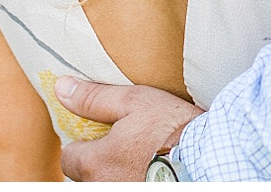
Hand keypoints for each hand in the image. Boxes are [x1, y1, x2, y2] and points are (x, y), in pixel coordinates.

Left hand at [53, 76, 202, 180]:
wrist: (209, 157)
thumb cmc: (172, 128)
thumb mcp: (134, 102)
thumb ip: (94, 98)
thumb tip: (62, 88)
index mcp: (95, 162)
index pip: (69, 157)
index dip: (84, 144)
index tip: (104, 136)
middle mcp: (102, 186)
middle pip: (84, 176)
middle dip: (97, 163)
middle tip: (124, 147)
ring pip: (102, 184)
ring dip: (113, 174)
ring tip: (138, 161)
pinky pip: (121, 187)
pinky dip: (129, 179)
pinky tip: (147, 171)